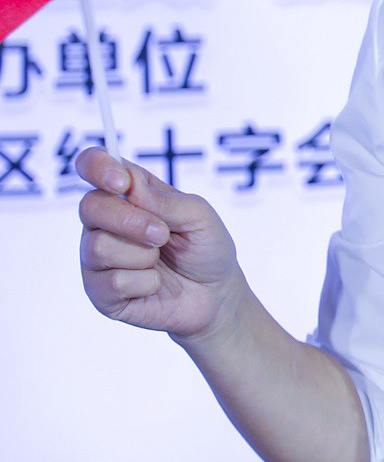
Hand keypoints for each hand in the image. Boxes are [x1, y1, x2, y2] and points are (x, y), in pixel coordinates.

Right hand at [75, 147, 245, 343]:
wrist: (216, 295)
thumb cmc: (206, 249)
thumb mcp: (200, 217)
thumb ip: (167, 201)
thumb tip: (130, 186)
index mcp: (128, 194)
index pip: (94, 166)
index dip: (98, 166)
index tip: (120, 182)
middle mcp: (105, 222)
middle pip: (90, 206)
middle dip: (132, 221)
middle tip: (163, 235)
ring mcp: (97, 257)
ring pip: (99, 246)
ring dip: (143, 255)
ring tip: (161, 261)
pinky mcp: (99, 291)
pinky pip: (113, 282)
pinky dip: (147, 282)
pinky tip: (155, 284)